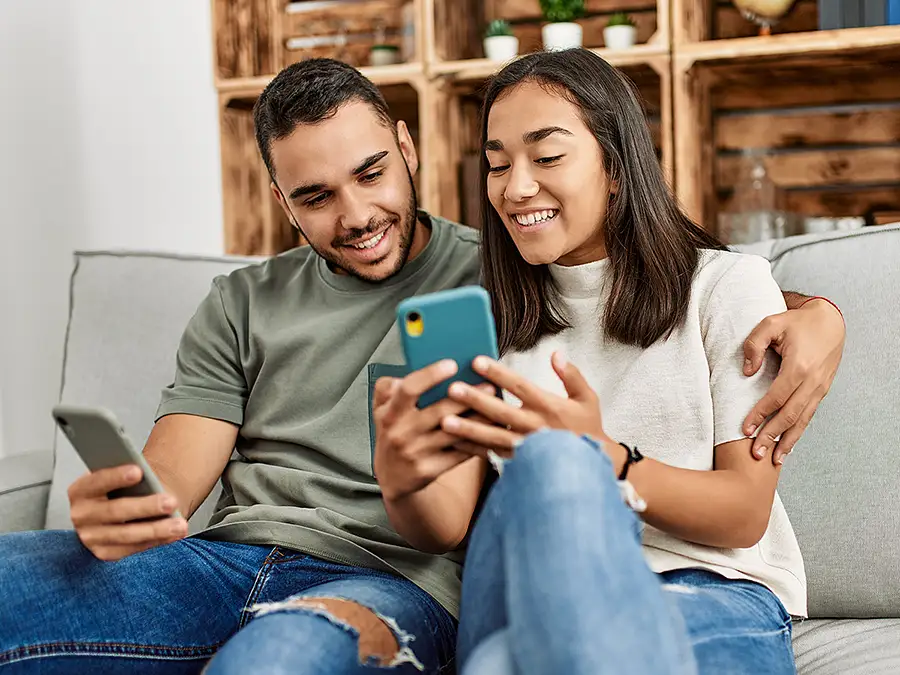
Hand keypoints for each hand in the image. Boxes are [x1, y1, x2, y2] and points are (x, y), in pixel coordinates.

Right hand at [68, 465, 187, 560]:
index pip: (97, 481)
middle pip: (115, 510)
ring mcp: (90, 536)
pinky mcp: (104, 552)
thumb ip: (131, 477)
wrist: (126, 507)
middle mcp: (81, 515)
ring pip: (127, 534)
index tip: (138, 471)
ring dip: (157, 529)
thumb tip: (151, 480)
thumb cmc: (126, 488)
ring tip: (179, 524)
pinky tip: (174, 534)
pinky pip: (133, 548)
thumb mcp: (123, 477)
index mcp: (81, 490)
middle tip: (171, 501)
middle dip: (146, 507)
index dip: (116, 476)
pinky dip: (157, 540)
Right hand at [373, 360, 493, 501]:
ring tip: (496, 409)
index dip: (430, 375)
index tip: (452, 364)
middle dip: (467, 397)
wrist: (389, 478)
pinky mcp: (429, 470)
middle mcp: (400, 433)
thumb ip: (388, 388)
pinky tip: (491, 433)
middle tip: (489, 386)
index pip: (409, 389)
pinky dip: (477, 443)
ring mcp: (415, 453)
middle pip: (439, 411)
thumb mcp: (380, 410)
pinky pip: (459, 454)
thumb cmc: (391, 435)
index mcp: (389, 413)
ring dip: (478, 420)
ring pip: (454, 433)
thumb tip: (410, 370)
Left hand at [442, 352, 610, 457]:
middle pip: (500, 412)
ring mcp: (526, 448)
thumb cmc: (588, 429)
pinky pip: (493, 456)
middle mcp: (535, 427)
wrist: (594, 468)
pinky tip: (453, 444)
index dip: (498, 374)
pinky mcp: (520, 463)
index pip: (520, 386)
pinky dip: (473, 450)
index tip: (477, 361)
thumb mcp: (587, 399)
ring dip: (468, 430)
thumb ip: (572, 375)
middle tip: (452, 389)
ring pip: (492, 437)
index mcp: (549, 407)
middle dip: (475, 400)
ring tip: (444, 422)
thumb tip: (556, 354)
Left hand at [742, 298, 844, 464]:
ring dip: (787, 441)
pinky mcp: (822, 391)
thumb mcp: (771, 323)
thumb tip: (747, 372)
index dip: (760, 414)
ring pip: (803, 420)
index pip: (777, 397)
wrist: (829, 321)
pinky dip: (798, 432)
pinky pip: (809, 416)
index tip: (745, 429)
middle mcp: (813, 382)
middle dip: (772, 436)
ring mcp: (820, 388)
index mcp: (799, 367)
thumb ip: (755, 345)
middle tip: (756, 454)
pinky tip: (788, 445)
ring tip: (774, 459)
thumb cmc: (797, 322)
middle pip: (790, 415)